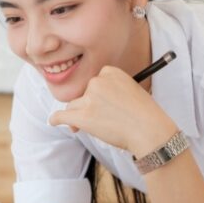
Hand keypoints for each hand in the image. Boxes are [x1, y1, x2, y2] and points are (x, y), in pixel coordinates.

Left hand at [48, 65, 177, 155]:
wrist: (149, 131)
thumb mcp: (132, 90)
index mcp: (110, 72)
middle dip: (87, 106)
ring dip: (78, 116)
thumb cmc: (145, 114)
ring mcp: (89, 99)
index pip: (95, 82)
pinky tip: (54, 122)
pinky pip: (61, 116)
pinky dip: (56, 119)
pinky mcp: (82, 116)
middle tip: (100, 119)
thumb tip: (92, 99)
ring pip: (73, 106)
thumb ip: (113, 89)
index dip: (96, 95)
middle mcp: (97, 82)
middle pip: (83, 94)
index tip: (102, 104)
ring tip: (95, 127)